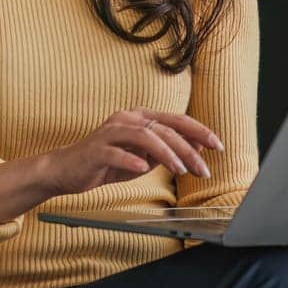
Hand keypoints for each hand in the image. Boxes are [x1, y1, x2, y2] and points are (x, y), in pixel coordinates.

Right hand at [35, 108, 222, 198]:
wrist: (69, 170)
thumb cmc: (109, 162)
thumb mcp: (144, 157)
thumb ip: (167, 151)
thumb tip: (198, 148)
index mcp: (141, 118)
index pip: (176, 120)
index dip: (199, 131)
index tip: (218, 146)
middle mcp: (127, 119)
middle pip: (164, 130)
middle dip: (187, 149)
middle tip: (203, 168)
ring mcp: (110, 132)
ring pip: (144, 137)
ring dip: (166, 153)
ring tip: (180, 169)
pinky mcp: (95, 149)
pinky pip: (116, 152)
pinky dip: (131, 159)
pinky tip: (142, 168)